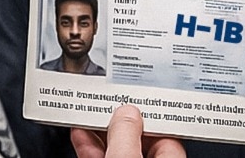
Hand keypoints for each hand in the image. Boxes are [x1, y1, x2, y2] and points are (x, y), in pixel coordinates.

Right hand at [70, 104, 185, 157]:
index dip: (145, 109)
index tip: (130, 95)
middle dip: (118, 117)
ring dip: (100, 130)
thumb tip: (126, 113)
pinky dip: (91, 146)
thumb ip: (126, 134)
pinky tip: (81, 134)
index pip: (164, 129)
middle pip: (139, 137)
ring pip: (118, 148)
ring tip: (86, 112)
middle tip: (105, 100)